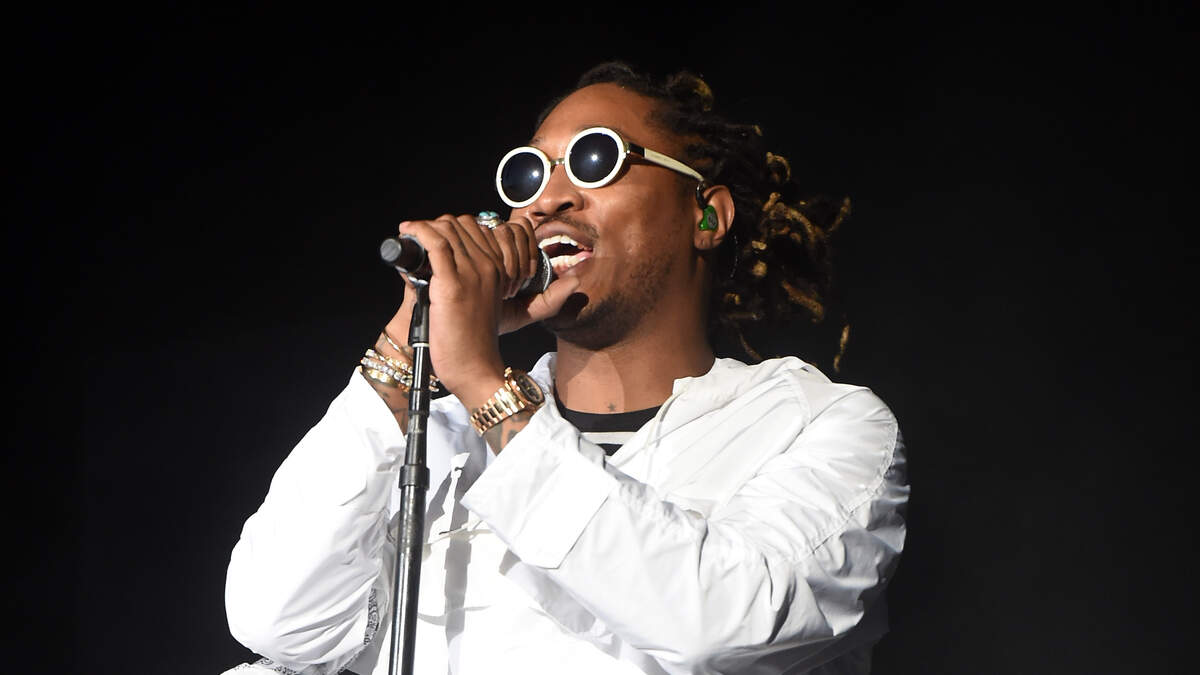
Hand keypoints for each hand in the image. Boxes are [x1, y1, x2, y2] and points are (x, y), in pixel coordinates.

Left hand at [386, 214, 576, 407]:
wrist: (474, 368)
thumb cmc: (472, 341)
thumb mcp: (478, 302)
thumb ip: (466, 279)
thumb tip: (434, 259)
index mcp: (498, 270)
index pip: (476, 228)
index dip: (450, 227)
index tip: (432, 233)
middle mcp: (489, 266)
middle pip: (461, 224)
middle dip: (436, 225)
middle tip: (419, 235)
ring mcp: (473, 273)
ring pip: (447, 230)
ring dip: (424, 227)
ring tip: (410, 234)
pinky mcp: (453, 284)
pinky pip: (436, 244)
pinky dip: (419, 232)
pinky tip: (408, 232)